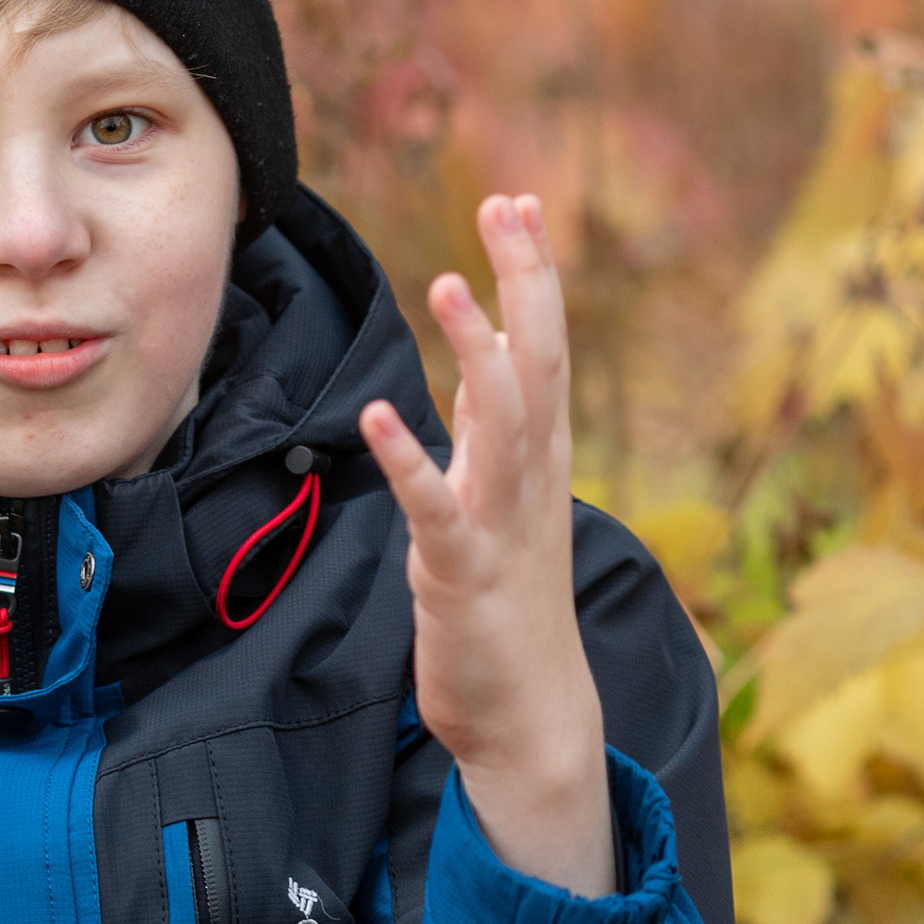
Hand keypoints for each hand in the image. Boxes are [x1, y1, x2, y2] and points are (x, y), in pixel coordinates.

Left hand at [359, 195, 613, 895]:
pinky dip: (410, 460)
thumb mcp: (498, 510)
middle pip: (538, 364)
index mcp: (539, 464)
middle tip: (508, 206)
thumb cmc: (508, 615)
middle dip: (524, 283)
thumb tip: (471, 373)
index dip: (533, 276)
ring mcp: (502, 528)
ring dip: (477, 353)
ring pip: (502, 424)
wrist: (530, 720)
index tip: (519, 203)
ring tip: (447, 283)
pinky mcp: (463, 576)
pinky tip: (379, 416)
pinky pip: (436, 508)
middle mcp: (532, 483)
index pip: (544, 350)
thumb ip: (488, 442)